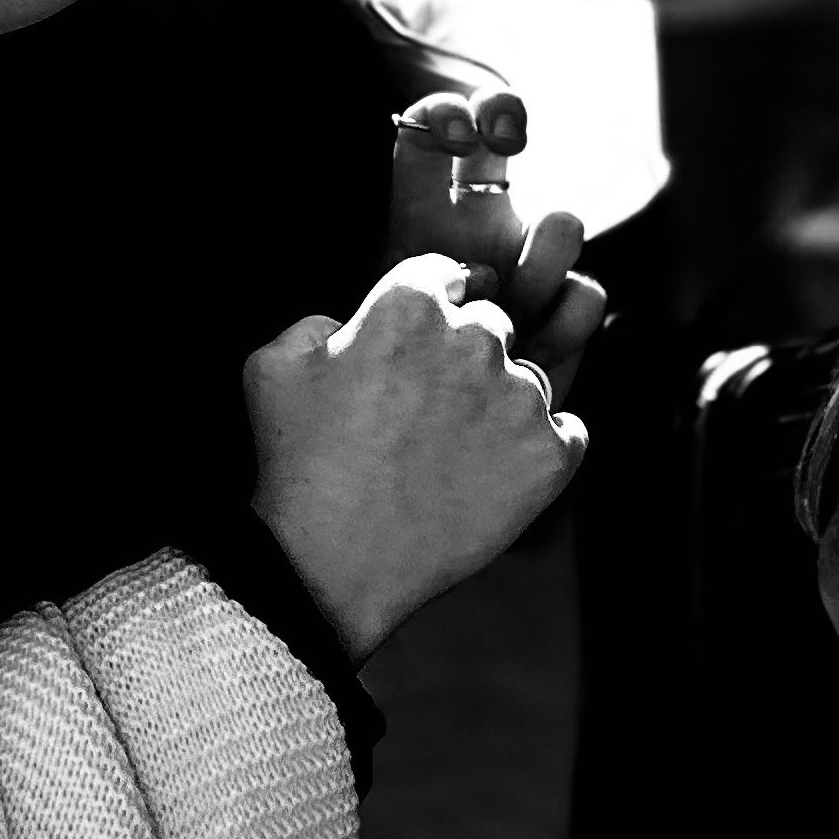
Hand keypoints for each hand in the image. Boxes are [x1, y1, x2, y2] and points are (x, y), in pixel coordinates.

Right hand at [245, 253, 587, 662]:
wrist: (331, 563)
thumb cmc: (295, 460)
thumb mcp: (271, 365)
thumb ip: (317, 321)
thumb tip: (351, 324)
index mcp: (411, 305)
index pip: (446, 274)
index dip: (430, 306)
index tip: (418, 344)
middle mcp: (476, 339)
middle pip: (492, 323)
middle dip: (465, 355)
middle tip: (428, 410)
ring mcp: (520, 398)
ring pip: (530, 379)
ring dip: (503, 404)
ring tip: (454, 453)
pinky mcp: (550, 456)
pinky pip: (567, 433)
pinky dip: (537, 451)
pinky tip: (492, 476)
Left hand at [386, 87, 604, 405]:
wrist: (425, 438)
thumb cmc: (382, 377)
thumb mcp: (359, 327)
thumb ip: (369, 292)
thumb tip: (394, 275)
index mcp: (418, 211)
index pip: (431, 130)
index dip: (447, 114)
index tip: (455, 135)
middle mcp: (477, 219)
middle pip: (499, 125)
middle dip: (504, 114)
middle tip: (504, 139)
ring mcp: (529, 261)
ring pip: (562, 222)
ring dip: (538, 266)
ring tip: (504, 311)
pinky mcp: (566, 311)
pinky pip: (586, 295)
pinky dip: (562, 325)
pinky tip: (531, 355)